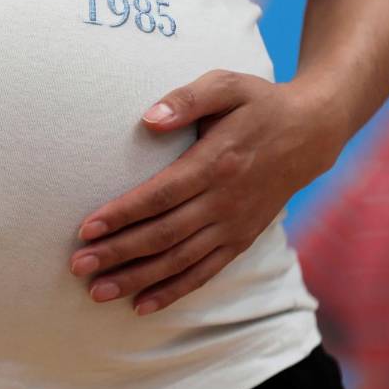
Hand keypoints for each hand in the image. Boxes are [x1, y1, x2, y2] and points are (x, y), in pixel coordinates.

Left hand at [69, 69, 338, 315]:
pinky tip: (143, 304)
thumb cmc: (259, 104)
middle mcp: (225, 200)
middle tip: (77, 266)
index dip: (123, 213)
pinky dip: (174, 291)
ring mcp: (234, 224)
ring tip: (99, 291)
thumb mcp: (228, 85)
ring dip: (138, 278)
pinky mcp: (242, 239)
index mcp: (215, 162)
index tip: (87, 227)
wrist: (311, 133)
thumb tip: (149, 118)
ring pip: (180, 260)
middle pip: (163, 234)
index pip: (161, 195)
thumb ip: (187, 99)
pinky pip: (205, 272)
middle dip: (118, 253)